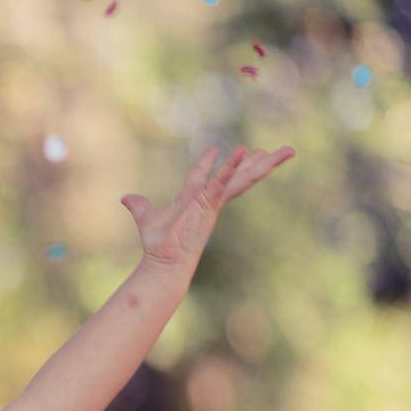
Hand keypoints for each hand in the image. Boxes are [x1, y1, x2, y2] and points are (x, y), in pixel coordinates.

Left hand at [120, 144, 295, 267]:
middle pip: (239, 176)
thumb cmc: (157, 244)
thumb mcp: (146, 216)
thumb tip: (126, 198)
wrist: (163, 261)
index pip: (206, 176)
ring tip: (285, 151)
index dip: (209, 162)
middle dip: (259, 164)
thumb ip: (139, 206)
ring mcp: (212, 202)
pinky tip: (243, 152)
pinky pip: (222, 182)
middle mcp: (209, 199)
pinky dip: (231, 167)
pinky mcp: (209, 204)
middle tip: (280, 151)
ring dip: (261, 164)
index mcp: (196, 198)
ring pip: (241, 178)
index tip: (215, 149)